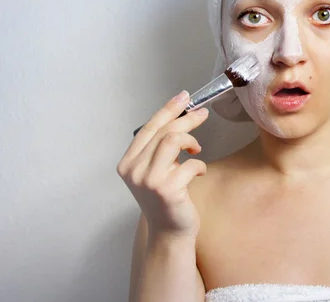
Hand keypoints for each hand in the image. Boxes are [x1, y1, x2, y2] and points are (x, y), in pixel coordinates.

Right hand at [117, 90, 208, 240]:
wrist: (170, 232)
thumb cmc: (166, 199)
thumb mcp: (155, 170)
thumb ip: (159, 148)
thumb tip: (182, 115)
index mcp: (127, 163)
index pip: (148, 128)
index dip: (167, 109)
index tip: (184, 96)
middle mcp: (133, 170)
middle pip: (164, 131)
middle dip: (187, 119)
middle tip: (203, 114)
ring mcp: (148, 180)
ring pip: (174, 140)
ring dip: (191, 141)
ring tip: (196, 150)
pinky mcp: (167, 189)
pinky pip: (190, 163)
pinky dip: (199, 165)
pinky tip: (198, 172)